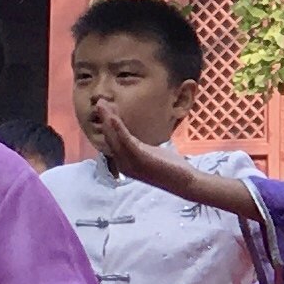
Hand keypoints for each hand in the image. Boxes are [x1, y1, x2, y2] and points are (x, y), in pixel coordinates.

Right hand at [85, 98, 260, 216]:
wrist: (185, 181)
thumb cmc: (169, 167)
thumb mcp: (149, 154)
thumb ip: (138, 147)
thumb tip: (132, 137)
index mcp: (124, 162)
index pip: (111, 140)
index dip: (107, 124)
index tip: (104, 108)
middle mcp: (123, 164)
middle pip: (109, 137)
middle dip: (104, 119)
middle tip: (99, 101)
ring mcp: (130, 163)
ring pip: (114, 138)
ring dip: (107, 119)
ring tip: (102, 104)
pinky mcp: (141, 159)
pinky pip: (126, 141)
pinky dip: (118, 128)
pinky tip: (113, 117)